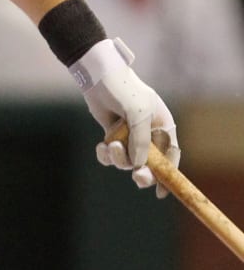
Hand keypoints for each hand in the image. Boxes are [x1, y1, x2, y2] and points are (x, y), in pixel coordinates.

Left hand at [71, 38, 179, 195]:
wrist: (98, 77)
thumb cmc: (124, 89)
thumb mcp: (138, 113)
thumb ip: (141, 140)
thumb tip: (140, 165)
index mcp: (162, 126)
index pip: (171, 155)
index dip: (169, 175)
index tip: (162, 192)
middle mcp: (147, 133)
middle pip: (151, 164)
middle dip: (144, 173)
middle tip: (137, 176)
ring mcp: (129, 135)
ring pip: (127, 161)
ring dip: (119, 158)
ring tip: (111, 146)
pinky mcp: (112, 135)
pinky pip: (111, 155)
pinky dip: (106, 155)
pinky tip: (101, 146)